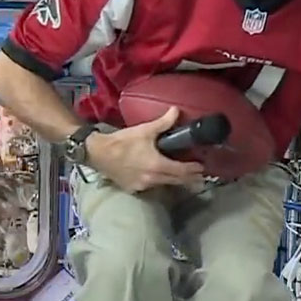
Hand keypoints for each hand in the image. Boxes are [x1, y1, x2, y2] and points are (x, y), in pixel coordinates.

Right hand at [85, 107, 205, 192]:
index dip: (193, 170)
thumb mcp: (145, 130)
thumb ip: (164, 123)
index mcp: (157, 166)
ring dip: (173, 181)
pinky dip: (158, 183)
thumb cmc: (122, 142)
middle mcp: (152, 179)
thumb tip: (177, 111)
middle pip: (176, 181)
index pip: (182, 171)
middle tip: (198, 177)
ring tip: (181, 176)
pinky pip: (150, 187)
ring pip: (163, 185)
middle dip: (188, 179)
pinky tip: (158, 178)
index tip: (201, 168)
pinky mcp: (133, 189)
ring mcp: (142, 186)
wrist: (98, 153)